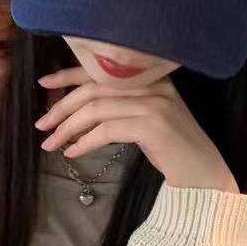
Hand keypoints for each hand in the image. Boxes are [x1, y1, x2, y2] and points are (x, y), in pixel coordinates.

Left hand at [35, 68, 238, 194]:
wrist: (205, 176)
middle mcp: (153, 84)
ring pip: (96, 109)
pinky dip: (85, 141)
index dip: (68, 75)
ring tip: (50, 144)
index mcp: (150, 77)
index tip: (44, 84)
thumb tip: (75, 108)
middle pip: (94, 88)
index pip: (101, 69)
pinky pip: (107, 129)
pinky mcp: (153, 125)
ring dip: (68, 127)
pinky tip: (73, 153)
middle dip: (62, 107)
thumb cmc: (171, 149)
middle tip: (41, 125)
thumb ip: (119, 106)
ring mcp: (155, 103)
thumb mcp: (144, 119)